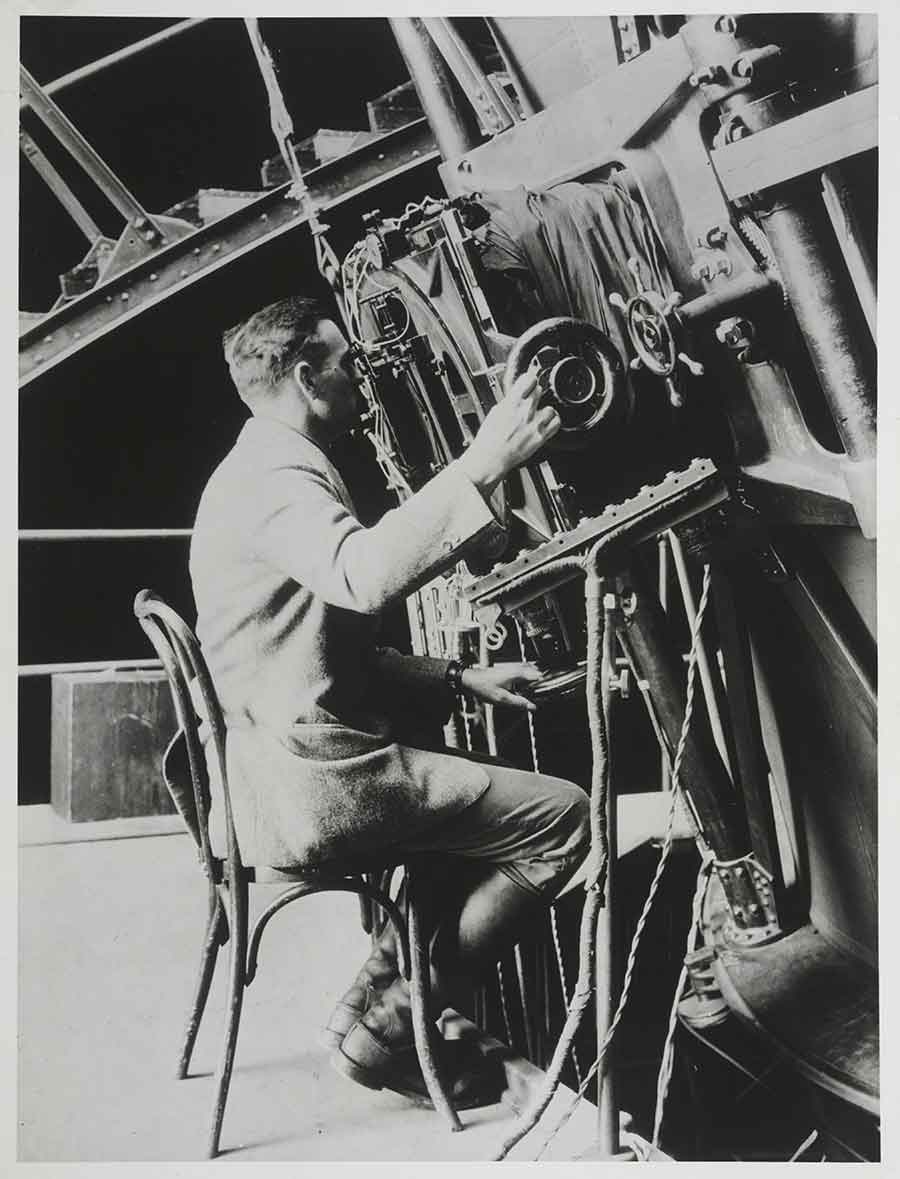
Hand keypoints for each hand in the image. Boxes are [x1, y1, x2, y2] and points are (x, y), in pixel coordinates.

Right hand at [456, 368, 559, 496]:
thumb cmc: (489, 439)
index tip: (528, 382)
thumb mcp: (495, 412)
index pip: (529, 379)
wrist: (491, 458)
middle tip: (529, 402)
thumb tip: (516, 396)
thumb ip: (509, 402)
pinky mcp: (541, 437)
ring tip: (537, 416)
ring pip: (550, 408)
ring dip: (545, 410)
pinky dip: (553, 422)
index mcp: (512, 403)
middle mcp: (525, 411)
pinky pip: (556, 423)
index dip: (529, 379)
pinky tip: (546, 424)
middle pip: (539, 391)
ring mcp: (535, 424)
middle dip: (534, 395)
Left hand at [460, 662, 542, 711]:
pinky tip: (522, 688)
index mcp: (517, 674)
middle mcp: (516, 668)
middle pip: (536, 673)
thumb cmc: (483, 686)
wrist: (470, 680)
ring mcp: (512, 667)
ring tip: (531, 693)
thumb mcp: (502, 699)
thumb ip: (519, 703)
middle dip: (539, 683)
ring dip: (532, 681)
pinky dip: (525, 679)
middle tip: (539, 695)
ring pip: (529, 672)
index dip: (544, 685)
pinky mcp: (508, 670)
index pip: (538, 676)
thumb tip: (532, 707)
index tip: (546, 694)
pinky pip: (522, 672)